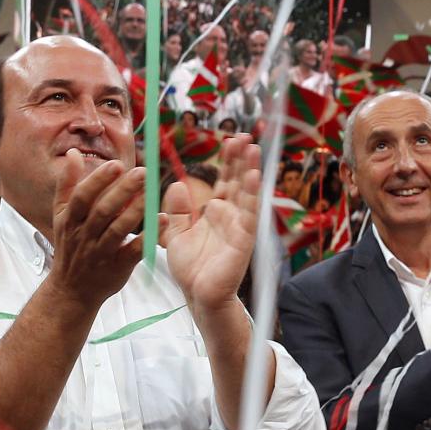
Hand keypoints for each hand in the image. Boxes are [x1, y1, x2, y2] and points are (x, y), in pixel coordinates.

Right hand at [46, 151, 146, 309]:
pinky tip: (161, 221)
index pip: (82, 197)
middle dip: (122, 191)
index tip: (117, 165)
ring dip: (136, 211)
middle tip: (143, 172)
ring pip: (117, 230)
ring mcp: (100, 253)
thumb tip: (73, 153)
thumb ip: (67, 184)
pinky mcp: (116, 268)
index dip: (98, 180)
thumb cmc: (70, 246)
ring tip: (152, 193)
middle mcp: (84, 236)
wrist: (71, 290)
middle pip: (102, 211)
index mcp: (70, 220)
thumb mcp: (61, 215)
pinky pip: (132, 252)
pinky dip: (146, 237)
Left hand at [164, 134, 259, 312]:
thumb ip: (177, 210)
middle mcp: (231, 216)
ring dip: (250, 169)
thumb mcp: (176, 234)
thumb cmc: (192, 269)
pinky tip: (255, 176)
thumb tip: (177, 184)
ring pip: (247, 192)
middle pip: (238, 180)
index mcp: (216, 213)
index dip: (227, 161)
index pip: (225, 181)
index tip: (229, 139)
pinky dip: (253, 195)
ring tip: (252, 147)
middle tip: (243, 134)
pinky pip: (250, 213)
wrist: (198, 295)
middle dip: (240, 158)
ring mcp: (239, 226)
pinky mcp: (243, 240)